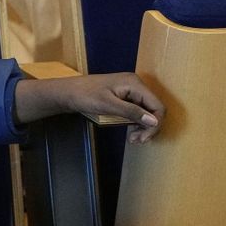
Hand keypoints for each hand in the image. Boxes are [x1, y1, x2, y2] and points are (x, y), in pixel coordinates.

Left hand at [14, 72, 164, 143]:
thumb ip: (131, 112)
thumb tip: (154, 121)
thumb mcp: (108, 105)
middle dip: (149, 127)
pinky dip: (136, 123)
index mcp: (134, 83)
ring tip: (132, 139)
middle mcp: (135, 85)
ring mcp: (130, 91)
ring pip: (146, 112)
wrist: (67, 92)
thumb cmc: (85, 96)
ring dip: (142, 127)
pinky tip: (130, 133)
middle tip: (136, 141)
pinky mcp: (124, 98)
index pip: (157, 106)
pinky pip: (137, 112)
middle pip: (154, 109)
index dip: (155, 124)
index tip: (143, 138)